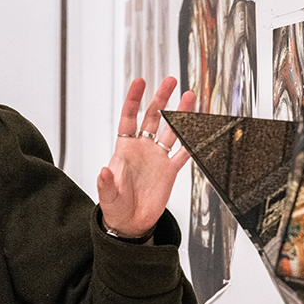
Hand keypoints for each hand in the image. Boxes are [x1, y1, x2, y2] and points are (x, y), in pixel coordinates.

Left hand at [97, 77, 194, 237]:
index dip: (133, 99)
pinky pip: (183, 153)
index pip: (129, 117)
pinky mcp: (169, 171)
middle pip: (153, 117)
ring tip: (189, 96)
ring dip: (179, 113)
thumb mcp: (107, 195)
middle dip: (161, 98)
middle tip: (170, 81)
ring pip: (171, 130)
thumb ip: (106, 182)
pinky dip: (192, 142)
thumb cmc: (115, 206)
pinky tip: (200, 129)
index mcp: (125, 148)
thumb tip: (104, 171)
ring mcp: (157, 158)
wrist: (130, 222)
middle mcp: (142, 149)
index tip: (140, 82)